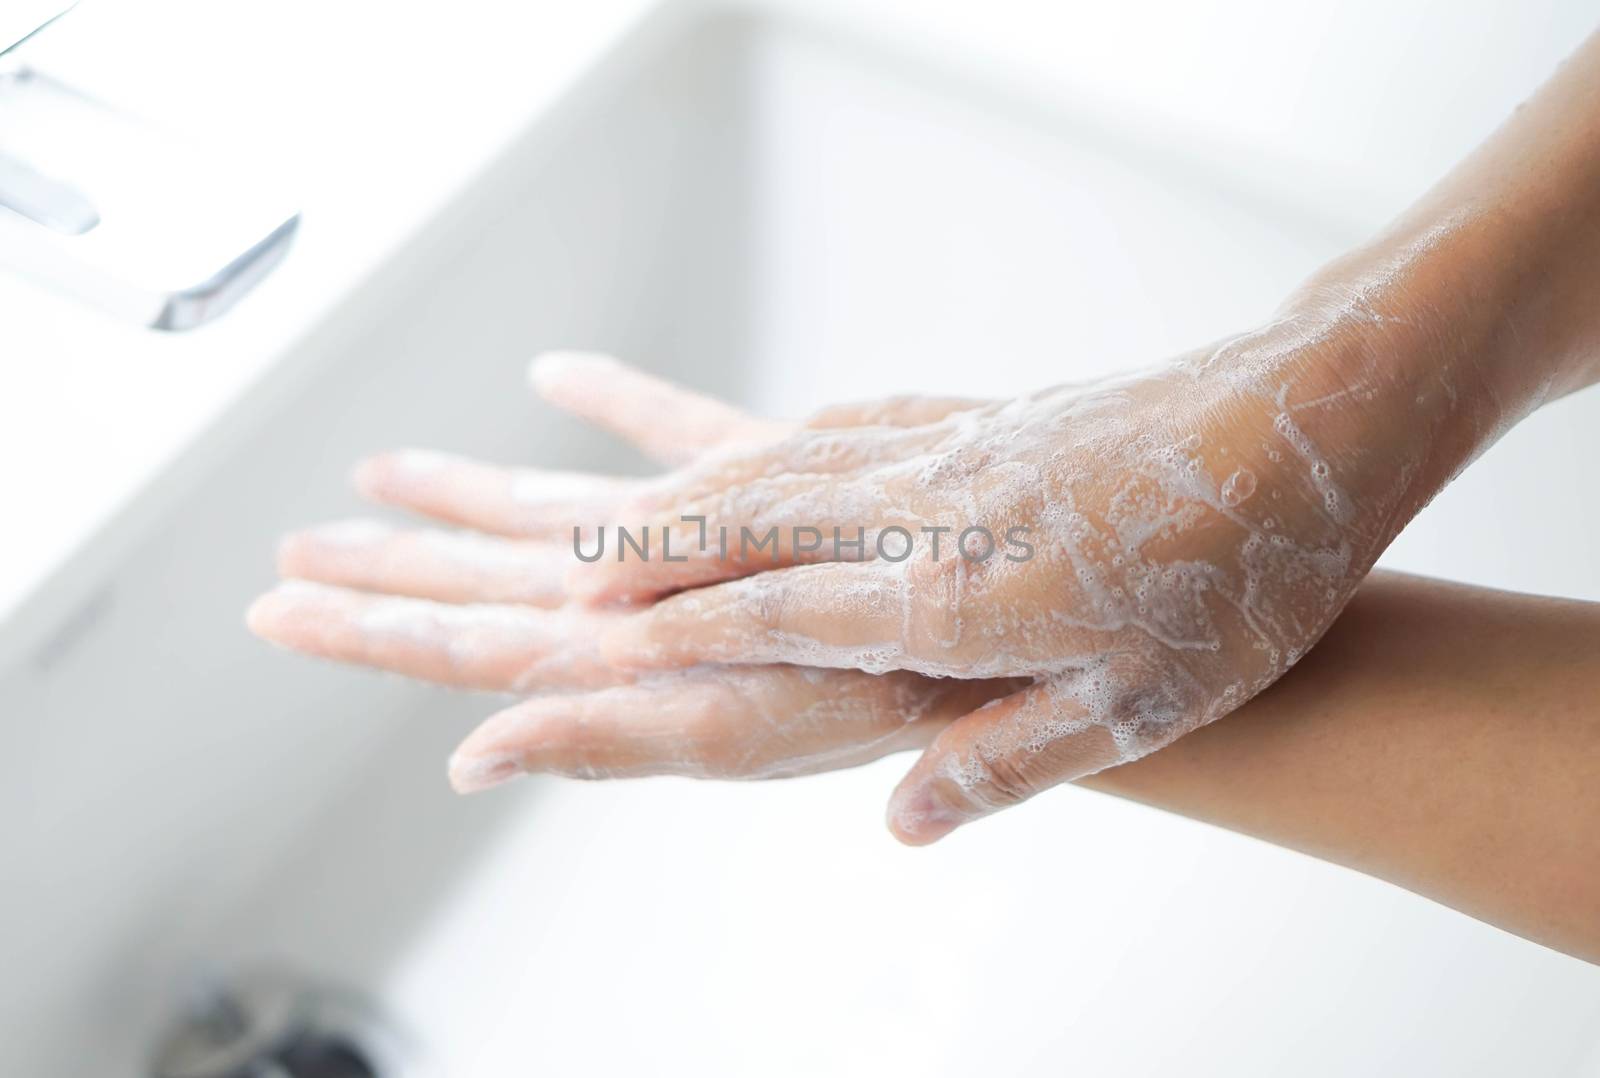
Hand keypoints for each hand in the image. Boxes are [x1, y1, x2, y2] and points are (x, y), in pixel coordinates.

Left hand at [246, 355, 1019, 841]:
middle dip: (389, 570)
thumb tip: (468, 759)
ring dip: (466, 496)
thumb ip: (595, 739)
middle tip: (295, 552)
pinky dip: (614, 403)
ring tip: (387, 471)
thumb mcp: (733, 731)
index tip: (277, 609)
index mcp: (620, 655)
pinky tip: (564, 378)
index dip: (366, 630)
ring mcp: (694, 548)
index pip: (462, 646)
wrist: (999, 643)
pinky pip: (664, 436)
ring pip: (551, 515)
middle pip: (485, 585)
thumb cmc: (880, 697)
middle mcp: (643, 603)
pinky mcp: (753, 491)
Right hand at [584, 312, 1426, 837]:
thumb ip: (1002, 764)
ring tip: (623, 511)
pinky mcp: (979, 416)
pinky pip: (844, 425)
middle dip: (649, 548)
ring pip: (785, 463)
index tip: (592, 636)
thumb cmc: (1238, 583)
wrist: (1303, 428)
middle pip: (754, 520)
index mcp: (960, 596)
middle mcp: (932, 511)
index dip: (679, 628)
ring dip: (694, 490)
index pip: (780, 611)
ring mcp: (951, 450)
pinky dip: (774, 443)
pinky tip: (759, 452)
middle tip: (563, 570)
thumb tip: (900, 822)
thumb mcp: (1137, 709)